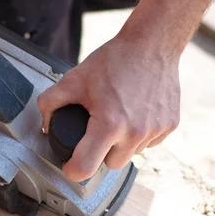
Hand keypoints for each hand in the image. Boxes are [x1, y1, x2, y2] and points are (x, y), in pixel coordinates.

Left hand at [37, 36, 180, 181]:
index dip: (72, 170)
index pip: (86, 167)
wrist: (152, 45)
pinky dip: (139, 135)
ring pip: (130, 154)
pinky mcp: (169, 126)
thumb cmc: (116, 60)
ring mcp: (155, 131)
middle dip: (100, 153)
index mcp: (110, 124)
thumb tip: (45, 123)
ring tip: (117, 118)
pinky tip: (134, 114)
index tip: (70, 165)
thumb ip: (51, 102)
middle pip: (110, 165)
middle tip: (96, 130)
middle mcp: (135, 132)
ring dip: (121, 144)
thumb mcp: (75, 78)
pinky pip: (148, 143)